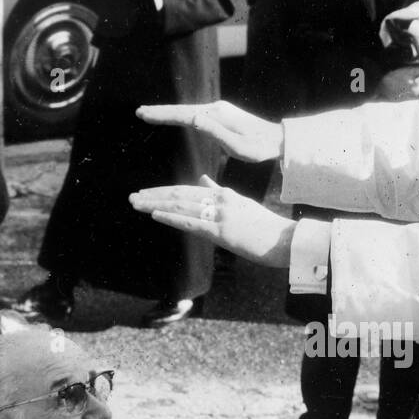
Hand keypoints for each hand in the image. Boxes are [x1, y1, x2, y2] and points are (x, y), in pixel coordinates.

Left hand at [129, 176, 295, 266]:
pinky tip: (156, 214)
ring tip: (137, 204)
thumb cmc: (266, 227)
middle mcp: (220, 200)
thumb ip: (221, 192)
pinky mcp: (223, 232)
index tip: (146, 192)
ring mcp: (220, 215)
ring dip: (156, 204)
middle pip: (180, 195)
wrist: (286, 240)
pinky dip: (172, 217)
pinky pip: (192, 223)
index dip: (164, 191)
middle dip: (154, 196)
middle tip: (133, 197)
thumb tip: (202, 179)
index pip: (187, 189)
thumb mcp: (243, 204)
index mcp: (224, 194)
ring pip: (182, 206)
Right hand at [137, 100, 283, 163]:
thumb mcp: (236, 145)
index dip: (163, 115)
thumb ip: (214, 132)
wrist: (275, 140)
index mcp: (216, 115)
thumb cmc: (257, 147)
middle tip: (139, 112)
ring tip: (150, 114)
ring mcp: (218, 110)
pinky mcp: (220, 115)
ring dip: (169, 113)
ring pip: (187, 111)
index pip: (183, 114)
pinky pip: (195, 114)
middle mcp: (215, 108)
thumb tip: (192, 118)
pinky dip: (180, 115)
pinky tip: (175, 117)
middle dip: (160, 111)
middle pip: (182, 109)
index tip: (144, 114)